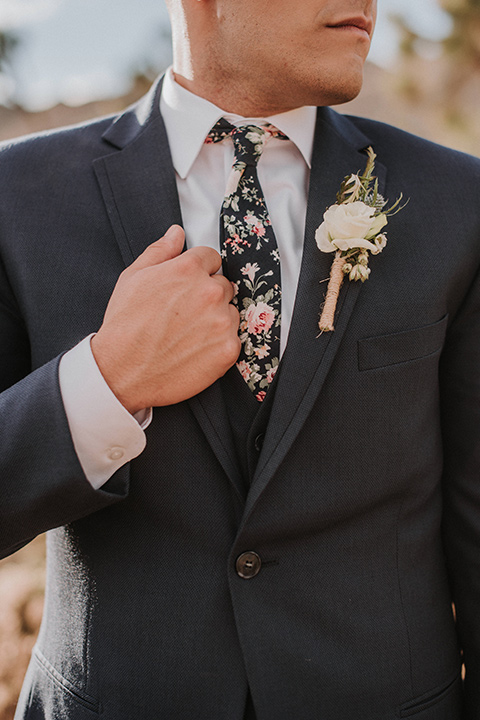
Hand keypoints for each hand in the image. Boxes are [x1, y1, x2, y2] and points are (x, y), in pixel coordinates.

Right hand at [91, 225, 239, 412]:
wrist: (122, 372)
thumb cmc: (124, 326)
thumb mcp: (133, 278)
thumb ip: (160, 252)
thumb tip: (177, 232)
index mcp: (188, 270)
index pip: (211, 258)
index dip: (198, 272)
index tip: (186, 288)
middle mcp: (210, 292)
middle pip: (223, 285)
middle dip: (208, 296)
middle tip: (184, 315)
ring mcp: (222, 322)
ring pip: (230, 312)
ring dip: (216, 320)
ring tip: (187, 335)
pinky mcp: (228, 349)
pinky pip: (233, 339)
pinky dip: (219, 344)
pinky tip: (196, 350)